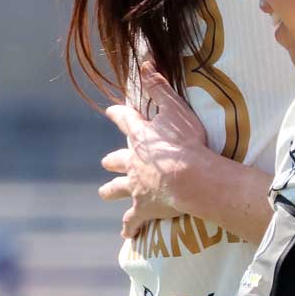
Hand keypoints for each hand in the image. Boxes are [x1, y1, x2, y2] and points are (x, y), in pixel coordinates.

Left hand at [99, 69, 212, 237]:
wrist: (190, 178)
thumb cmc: (186, 143)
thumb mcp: (176, 108)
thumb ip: (160, 87)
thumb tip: (146, 61)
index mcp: (140, 137)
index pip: (125, 120)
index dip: (118, 114)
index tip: (111, 111)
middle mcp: (133, 162)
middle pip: (116, 161)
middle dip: (112, 161)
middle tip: (106, 162)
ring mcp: (136, 187)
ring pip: (118, 190)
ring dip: (112, 191)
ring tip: (104, 194)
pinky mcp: (144, 208)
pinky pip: (134, 220)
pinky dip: (130, 226)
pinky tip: (126, 234)